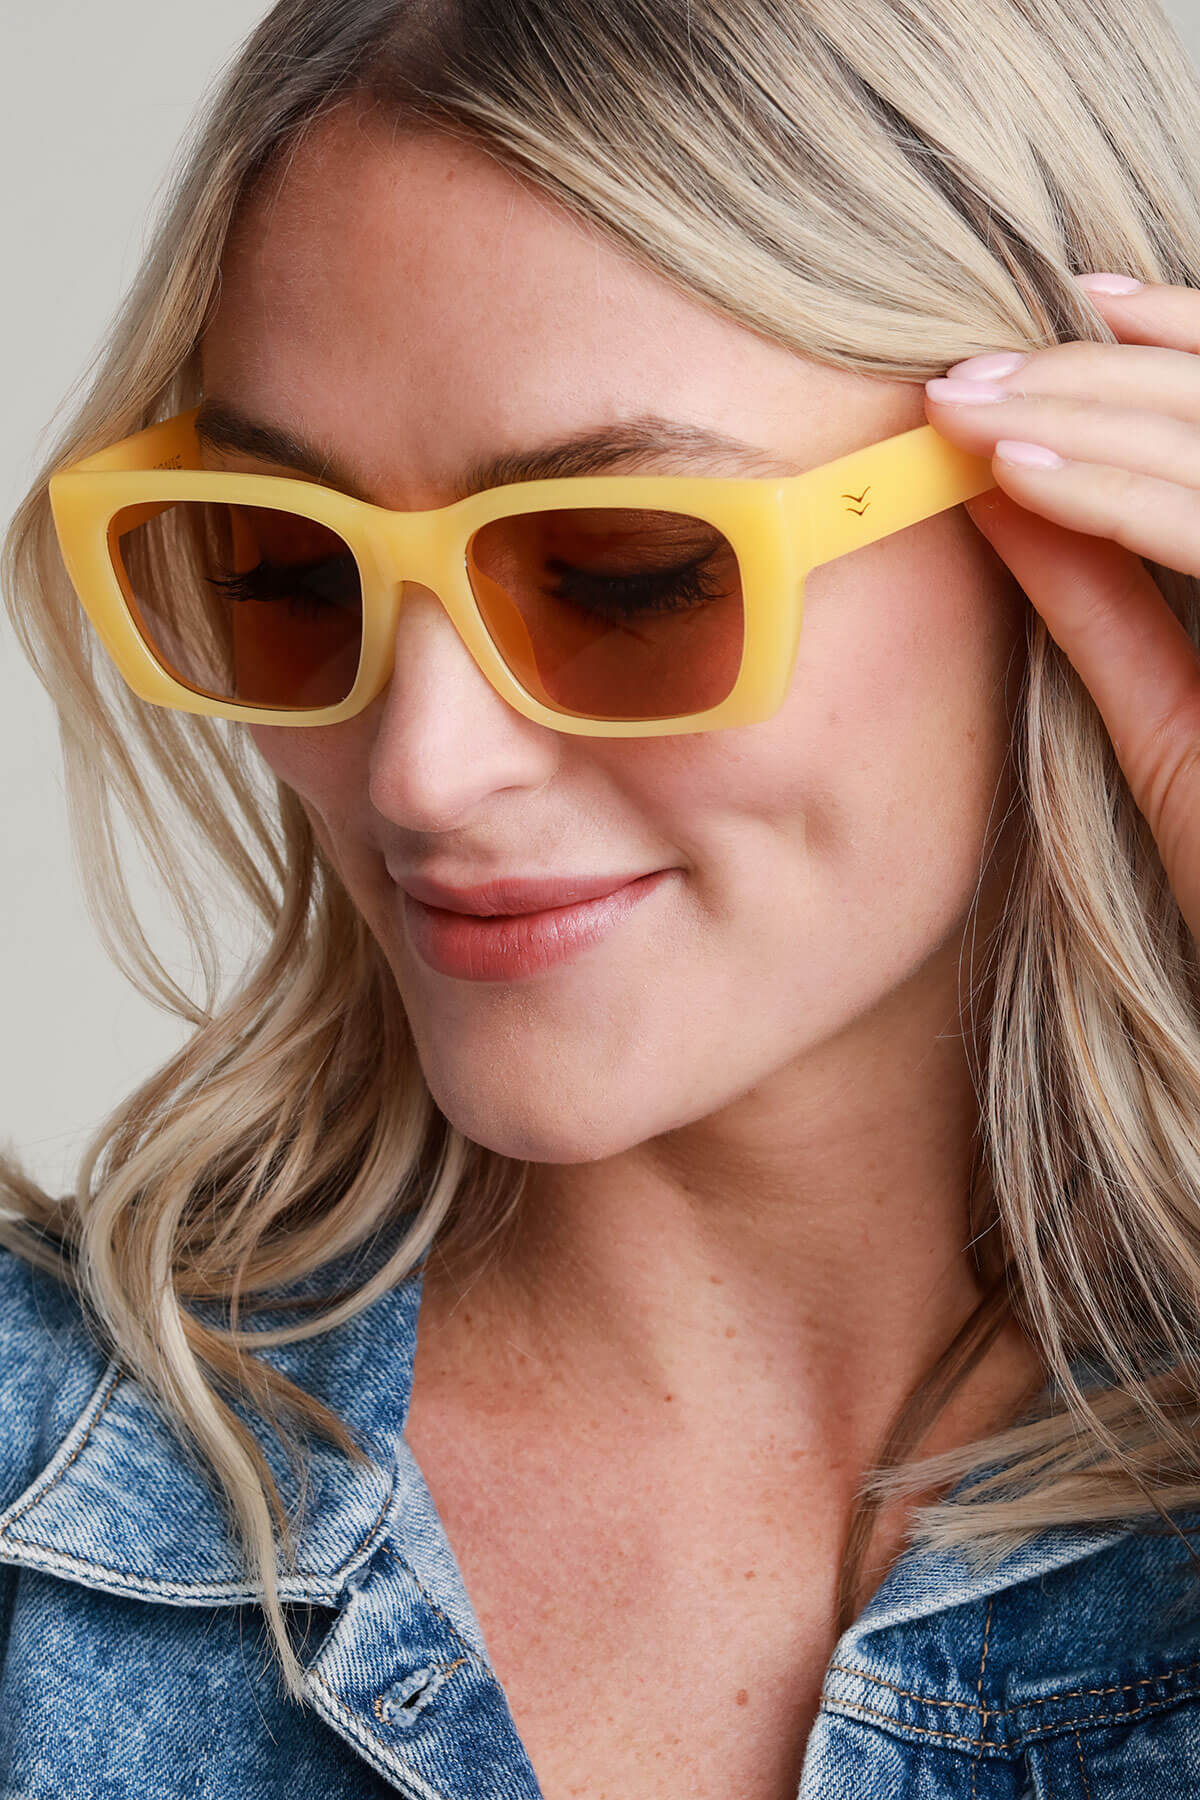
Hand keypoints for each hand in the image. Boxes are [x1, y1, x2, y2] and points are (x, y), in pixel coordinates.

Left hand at [924, 273, 1199, 945]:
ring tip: (965, 408)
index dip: (1175, 341)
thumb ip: (1108, 599)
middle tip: (961, 371)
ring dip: (1093, 415)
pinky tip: (1021, 477)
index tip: (1065, 303)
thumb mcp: (1176, 716)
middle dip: (1101, 374)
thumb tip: (1002, 486)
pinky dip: (1118, 503)